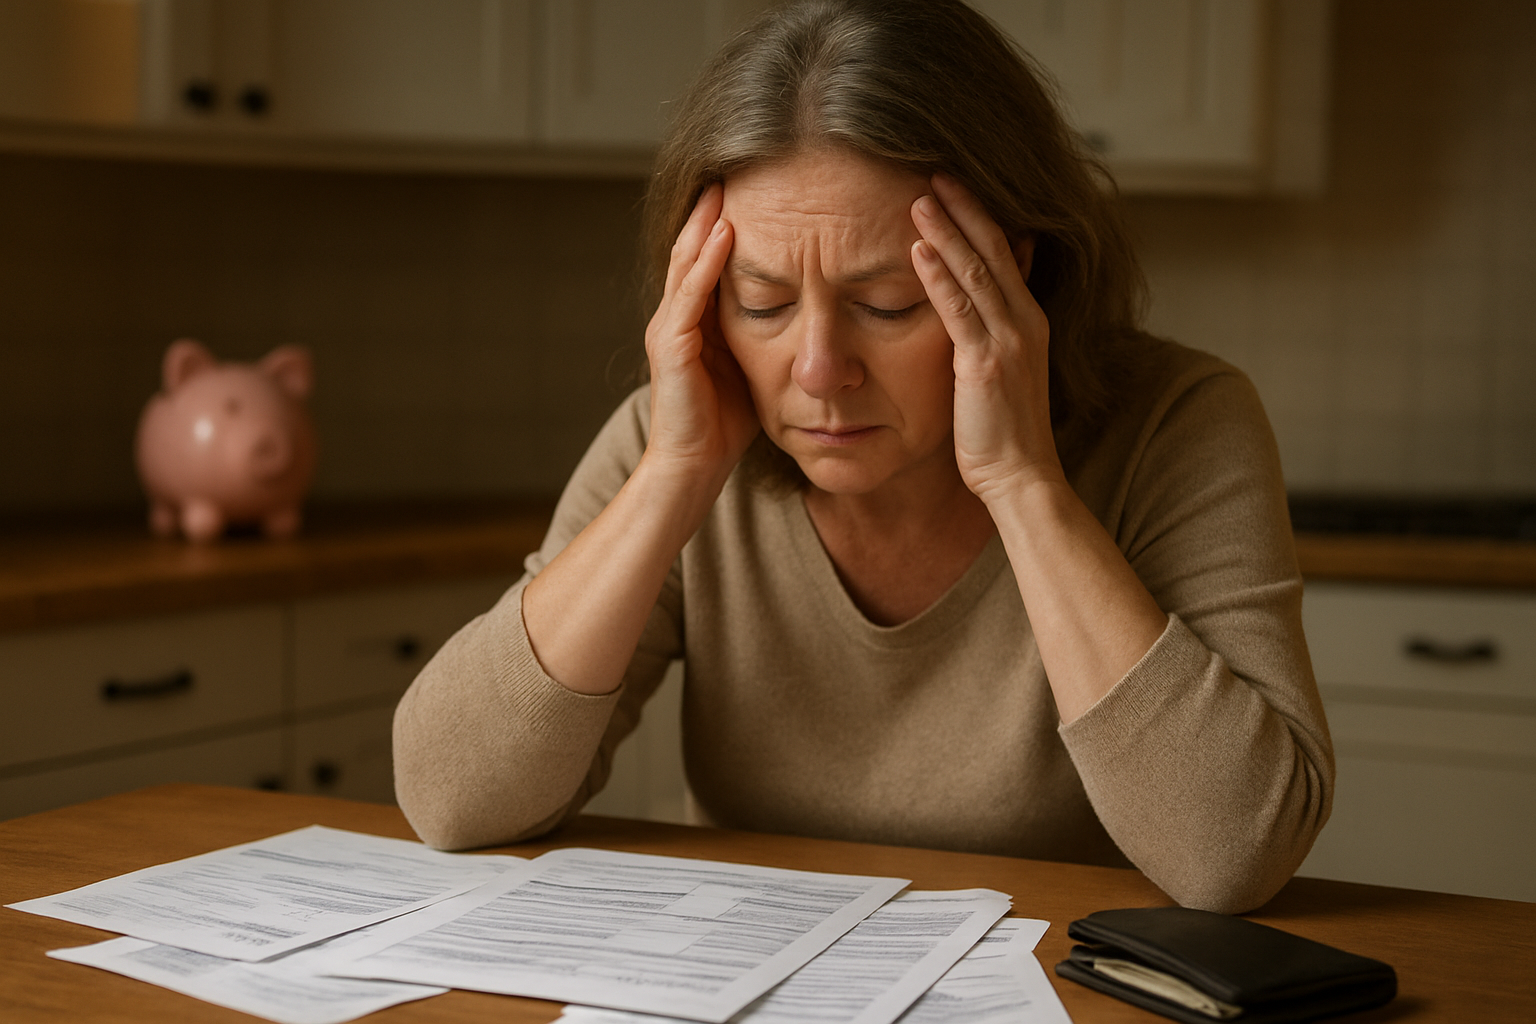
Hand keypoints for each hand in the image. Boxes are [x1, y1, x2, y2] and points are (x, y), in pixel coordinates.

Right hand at [643, 183, 759, 487]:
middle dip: (712, 208)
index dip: (725, 223)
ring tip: (728, 185)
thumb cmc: (724, 426)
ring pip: (687, 262)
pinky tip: (726, 233)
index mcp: (694, 321)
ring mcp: (668, 329)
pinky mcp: (670, 347)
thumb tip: (806, 312)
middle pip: (692, 248)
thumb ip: (766, 335)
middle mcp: (675, 317)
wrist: (692, 468)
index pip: (707, 259)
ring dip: (707, 222)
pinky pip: (689, 294)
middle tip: (736, 166)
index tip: (754, 188)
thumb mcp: (753, 368)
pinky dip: (707, 262)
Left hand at [910, 174, 1062, 503]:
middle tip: (934, 170)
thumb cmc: (1002, 433)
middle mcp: (1025, 322)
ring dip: (947, 232)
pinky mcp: (986, 364)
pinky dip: (939, 278)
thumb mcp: (997, 372)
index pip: (1003, 254)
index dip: (979, 218)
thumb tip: (968, 308)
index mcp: (1027, 321)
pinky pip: (960, 310)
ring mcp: (1009, 340)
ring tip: (918, 198)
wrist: (1021, 477)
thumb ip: (986, 334)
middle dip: (964, 208)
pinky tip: (919, 251)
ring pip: (976, 271)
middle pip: (994, 249)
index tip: (952, 186)